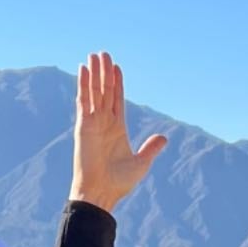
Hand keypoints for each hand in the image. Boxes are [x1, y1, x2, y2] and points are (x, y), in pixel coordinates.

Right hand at [70, 50, 167, 211]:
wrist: (101, 193)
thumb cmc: (118, 183)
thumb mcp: (140, 163)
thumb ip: (150, 149)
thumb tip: (164, 138)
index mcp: (116, 129)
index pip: (116, 99)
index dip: (116, 83)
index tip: (116, 67)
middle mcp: (103, 123)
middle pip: (104, 91)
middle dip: (104, 72)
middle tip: (103, 53)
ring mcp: (92, 123)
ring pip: (94, 92)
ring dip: (94, 73)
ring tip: (94, 55)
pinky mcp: (83, 126)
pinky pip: (83, 101)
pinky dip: (84, 85)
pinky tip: (84, 69)